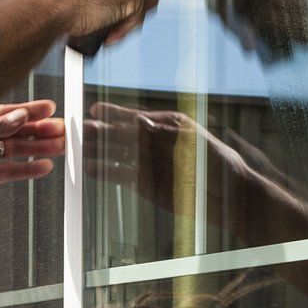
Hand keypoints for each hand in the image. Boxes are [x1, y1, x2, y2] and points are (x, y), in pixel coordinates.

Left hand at [0, 99, 64, 215]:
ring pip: (18, 151)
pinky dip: (27, 170)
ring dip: (38, 148)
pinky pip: (10, 172)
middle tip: (61, 131)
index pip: (8, 112)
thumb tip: (18, 117)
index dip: (30, 110)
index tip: (50, 108)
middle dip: (40, 130)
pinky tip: (43, 167)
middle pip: (18, 131)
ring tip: (59, 147)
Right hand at [84, 100, 240, 220]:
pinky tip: (90, 168)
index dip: (115, 114)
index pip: (136, 117)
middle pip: (122, 134)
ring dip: (98, 151)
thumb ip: (164, 133)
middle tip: (82, 129)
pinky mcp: (145, 185)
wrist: (228, 197)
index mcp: (167, 125)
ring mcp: (148, 163)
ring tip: (79, 149)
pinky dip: (106, 172)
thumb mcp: (192, 143)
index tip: (96, 110)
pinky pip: (121, 176)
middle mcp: (154, 142)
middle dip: (101, 131)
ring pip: (118, 155)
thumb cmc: (216, 164)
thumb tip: (139, 120)